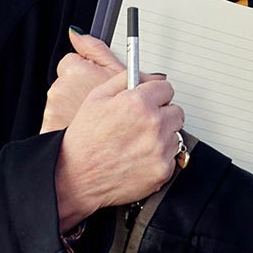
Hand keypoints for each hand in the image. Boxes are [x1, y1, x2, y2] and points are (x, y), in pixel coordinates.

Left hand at [42, 28, 136, 132]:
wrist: (114, 145)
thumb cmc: (122, 113)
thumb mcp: (119, 74)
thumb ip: (95, 48)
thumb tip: (77, 33)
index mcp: (75, 71)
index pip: (71, 62)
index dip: (86, 72)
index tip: (95, 82)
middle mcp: (60, 88)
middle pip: (65, 82)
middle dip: (79, 90)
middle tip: (96, 101)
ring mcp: (52, 109)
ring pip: (61, 102)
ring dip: (72, 107)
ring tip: (91, 116)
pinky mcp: (47, 127)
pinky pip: (54, 122)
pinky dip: (64, 125)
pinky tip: (80, 128)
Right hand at [53, 76, 183, 231]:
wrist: (76, 178)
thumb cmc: (82, 142)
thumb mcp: (96, 98)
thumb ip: (122, 80)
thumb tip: (139, 74)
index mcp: (139, 103)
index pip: (167, 88)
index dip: (156, 94)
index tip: (152, 99)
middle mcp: (154, 124)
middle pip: (176, 111)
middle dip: (162, 114)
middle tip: (143, 123)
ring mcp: (160, 149)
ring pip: (175, 134)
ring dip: (162, 136)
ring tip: (138, 142)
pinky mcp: (163, 170)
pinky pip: (171, 157)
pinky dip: (160, 157)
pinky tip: (139, 158)